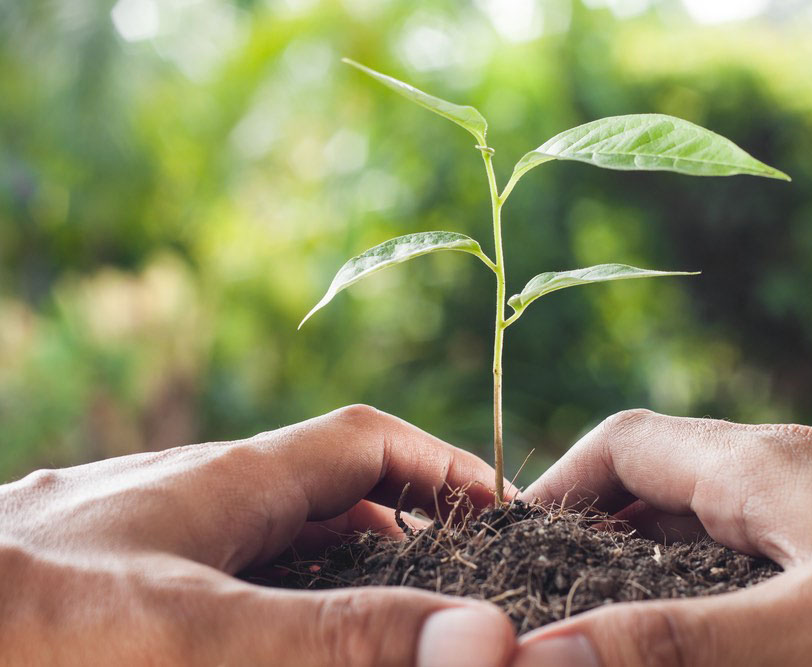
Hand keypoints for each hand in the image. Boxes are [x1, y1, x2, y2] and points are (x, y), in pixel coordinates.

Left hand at [0, 405, 514, 666]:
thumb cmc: (34, 626)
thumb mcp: (198, 637)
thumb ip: (337, 640)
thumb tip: (483, 638)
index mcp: (222, 480)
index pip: (362, 440)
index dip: (438, 462)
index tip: (497, 505)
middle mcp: (178, 492)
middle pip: (313, 487)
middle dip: (391, 523)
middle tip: (440, 585)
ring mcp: (129, 531)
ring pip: (251, 533)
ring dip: (317, 564)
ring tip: (357, 613)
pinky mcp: (89, 576)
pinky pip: (195, 572)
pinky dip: (248, 593)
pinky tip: (238, 630)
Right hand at [514, 410, 811, 665]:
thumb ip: (684, 644)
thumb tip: (546, 650)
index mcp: (762, 465)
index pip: (624, 444)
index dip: (559, 486)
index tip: (516, 548)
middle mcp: (796, 473)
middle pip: (666, 485)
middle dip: (602, 535)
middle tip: (561, 609)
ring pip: (723, 524)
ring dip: (664, 566)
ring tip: (630, 628)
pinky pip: (778, 556)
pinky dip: (730, 588)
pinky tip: (739, 635)